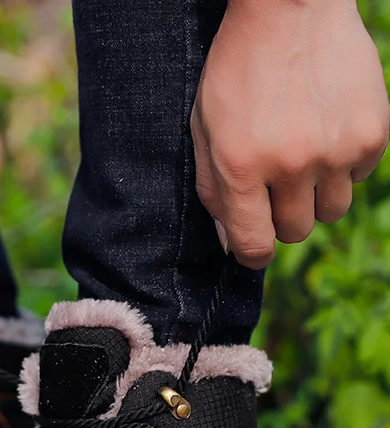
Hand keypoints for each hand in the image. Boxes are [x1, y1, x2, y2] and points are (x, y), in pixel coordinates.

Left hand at [192, 0, 389, 268]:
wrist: (290, 6)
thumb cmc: (237, 70)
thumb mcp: (204, 129)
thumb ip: (213, 191)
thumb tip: (232, 242)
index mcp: (242, 166)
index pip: (253, 244)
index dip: (251, 254)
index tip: (252, 247)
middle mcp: (291, 164)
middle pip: (295, 231)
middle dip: (281, 218)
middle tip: (274, 186)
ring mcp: (336, 149)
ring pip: (331, 212)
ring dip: (315, 197)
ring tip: (302, 159)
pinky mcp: (372, 132)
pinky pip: (360, 177)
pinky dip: (344, 166)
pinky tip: (326, 133)